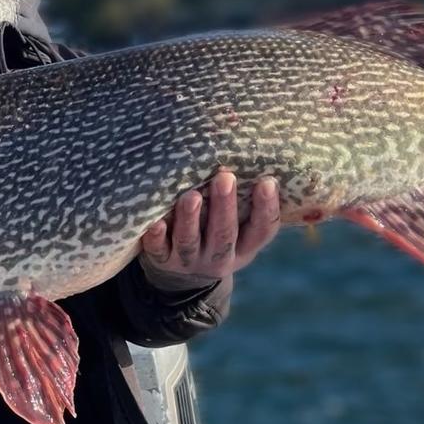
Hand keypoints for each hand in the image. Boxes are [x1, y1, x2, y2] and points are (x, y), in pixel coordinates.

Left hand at [139, 172, 280, 293]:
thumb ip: (243, 199)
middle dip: (224, 206)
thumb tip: (246, 146)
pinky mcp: (161, 260)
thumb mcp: (236, 225)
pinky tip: (155, 222)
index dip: (267, 208)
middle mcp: (218, 257)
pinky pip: (157, 250)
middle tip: (225, 178)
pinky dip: (156, 237)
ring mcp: (188, 260)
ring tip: (192, 196)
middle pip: (224, 234)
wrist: (180, 276)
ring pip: (190, 241)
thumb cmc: (214, 233)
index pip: (262, 230)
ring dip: (190, 219)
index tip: (267, 181)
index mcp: (243, 246)